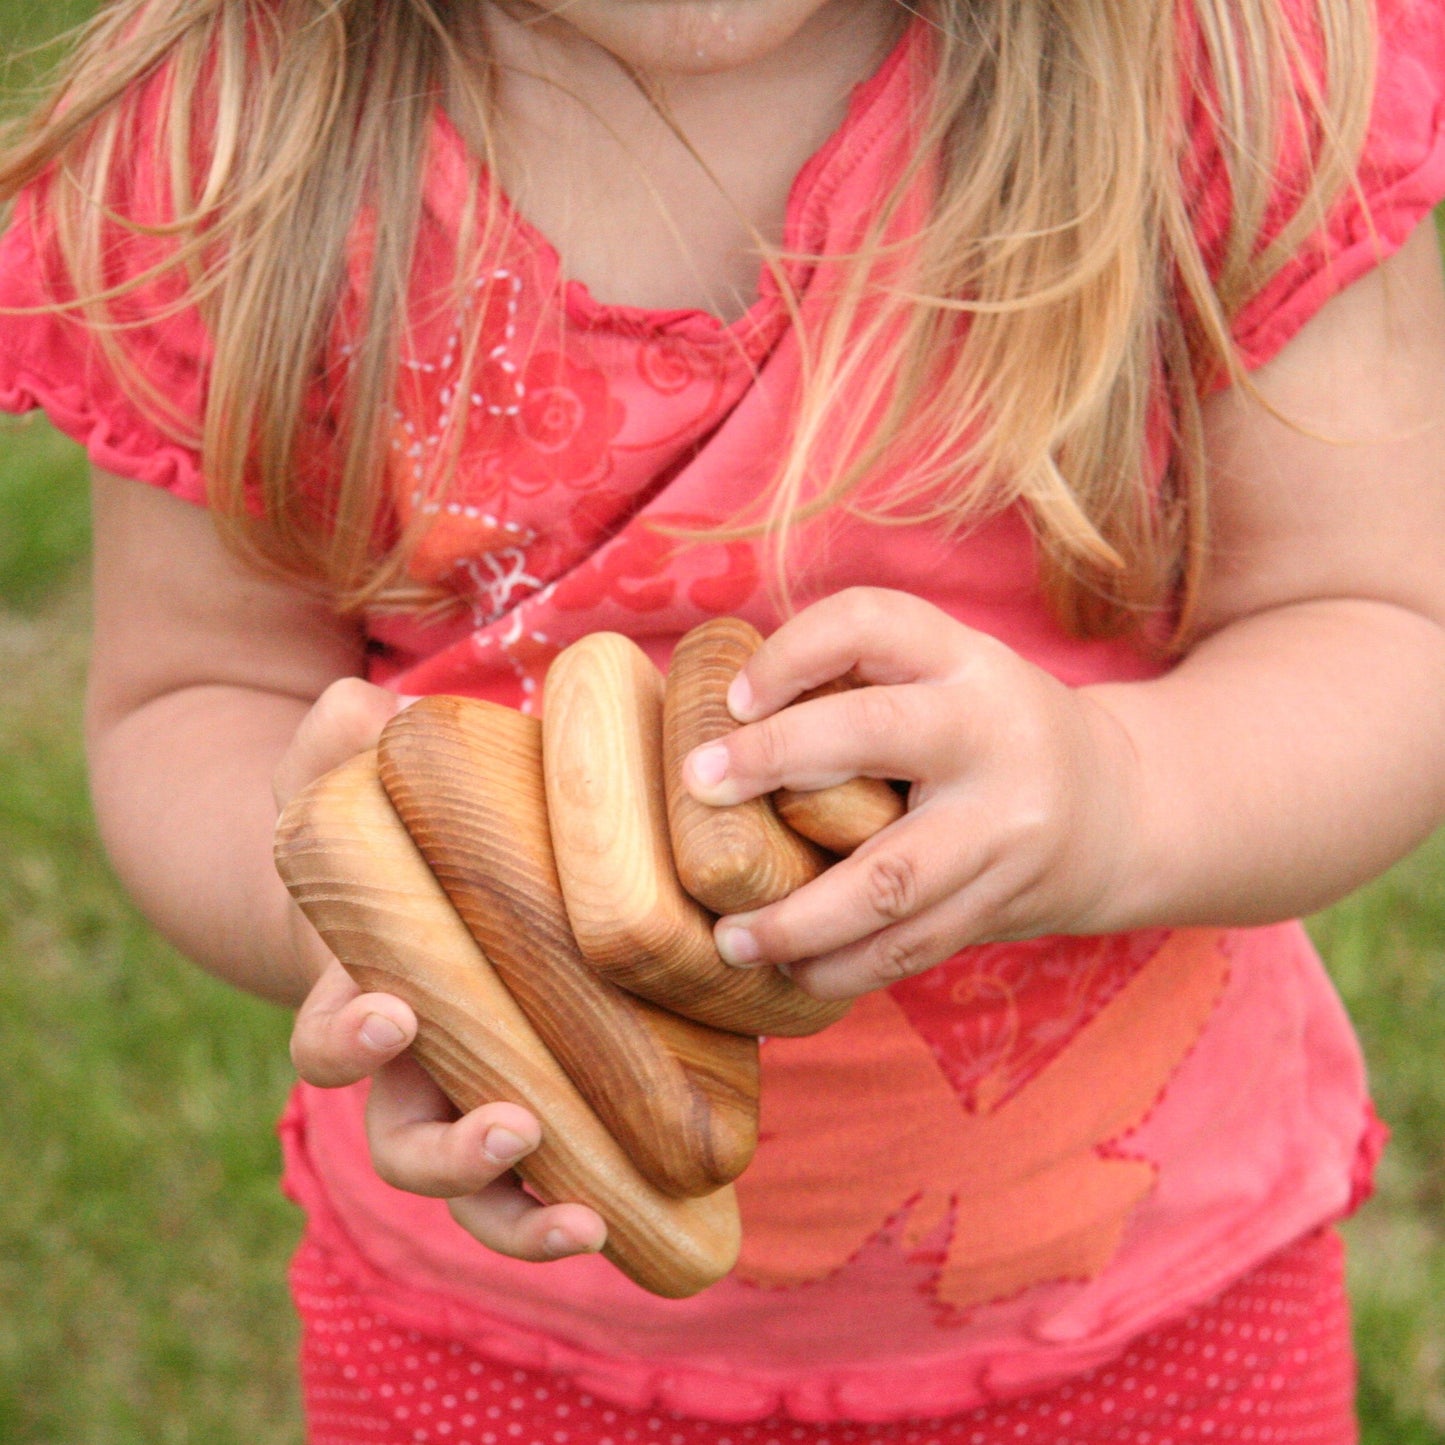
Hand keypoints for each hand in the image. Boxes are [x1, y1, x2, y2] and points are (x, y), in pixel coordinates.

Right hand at [277, 679, 607, 1262]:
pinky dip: (580, 1205)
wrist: (428, 890)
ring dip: (520, 1213)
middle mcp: (418, 1074)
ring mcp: (481, 1100)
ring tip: (583, 1214)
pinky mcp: (559, 1104)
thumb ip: (337, 747)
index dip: (348, 1043)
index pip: (329, 1042)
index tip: (390, 1014)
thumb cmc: (389, 841)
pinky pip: (557, 1179)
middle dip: (451, 1155)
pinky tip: (627, 1209)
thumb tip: (358, 707)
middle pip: (406, 1148)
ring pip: (481, 1194)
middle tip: (513, 1123)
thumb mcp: (351, 787)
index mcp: (365, 999)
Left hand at [682, 589, 1142, 999]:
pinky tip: (792, 974)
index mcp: (964, 662)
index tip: (733, 700)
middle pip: (874, 734)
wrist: (1123, 809)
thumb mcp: (947, 676)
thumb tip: (722, 716)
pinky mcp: (1003, 902)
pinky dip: (844, 968)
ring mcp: (1003, 827)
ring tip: (730, 939)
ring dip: (797, 917)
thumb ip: (859, 681)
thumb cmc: (992, 733)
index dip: (792, 651)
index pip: (871, 623)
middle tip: (698, 790)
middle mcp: (989, 733)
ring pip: (889, 878)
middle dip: (774, 759)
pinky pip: (912, 946)